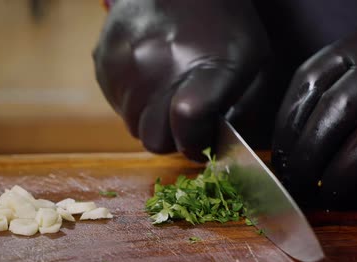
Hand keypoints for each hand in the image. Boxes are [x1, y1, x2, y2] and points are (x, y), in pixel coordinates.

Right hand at [93, 0, 269, 159]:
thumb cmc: (222, 23)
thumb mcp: (253, 61)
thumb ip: (244, 106)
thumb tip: (225, 143)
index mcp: (202, 70)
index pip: (188, 124)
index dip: (197, 141)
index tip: (205, 136)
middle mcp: (156, 70)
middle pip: (154, 139)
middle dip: (172, 136)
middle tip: (186, 117)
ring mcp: (124, 67)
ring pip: (132, 124)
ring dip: (151, 118)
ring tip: (168, 89)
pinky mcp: (103, 62)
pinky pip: (116, 103)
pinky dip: (133, 100)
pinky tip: (150, 76)